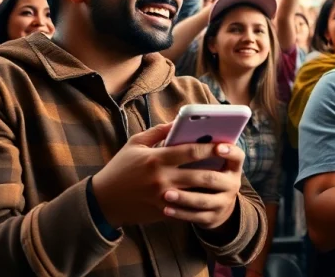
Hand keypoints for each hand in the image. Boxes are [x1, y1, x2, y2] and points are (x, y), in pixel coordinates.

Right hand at [91, 123, 245, 229]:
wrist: (103, 201)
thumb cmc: (120, 168)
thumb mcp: (135, 144)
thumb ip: (158, 131)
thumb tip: (179, 121)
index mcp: (156, 159)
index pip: (190, 151)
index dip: (210, 146)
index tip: (224, 142)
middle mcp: (161, 179)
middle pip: (198, 174)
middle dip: (217, 167)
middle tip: (232, 161)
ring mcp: (163, 198)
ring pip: (196, 193)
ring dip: (212, 186)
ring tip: (225, 177)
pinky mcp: (163, 212)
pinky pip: (187, 207)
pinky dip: (199, 200)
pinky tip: (210, 193)